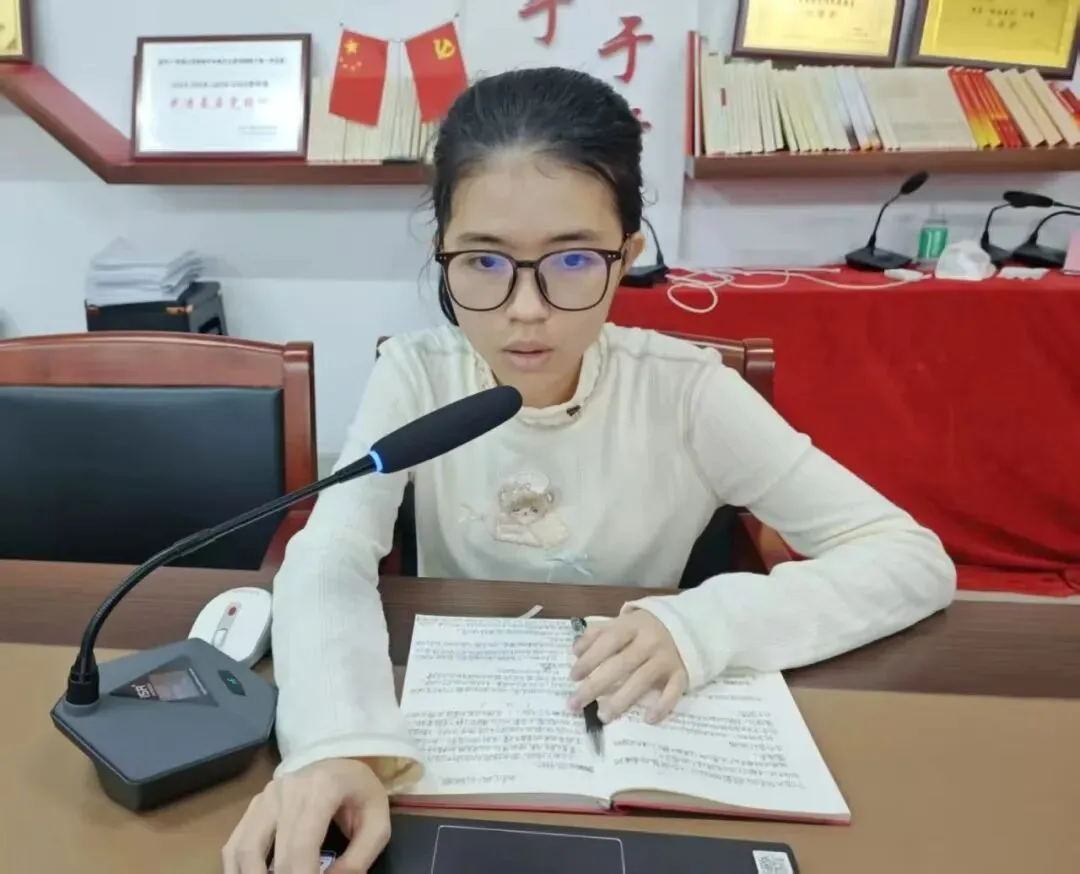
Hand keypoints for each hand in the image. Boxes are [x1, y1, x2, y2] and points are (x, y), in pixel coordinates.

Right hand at [223, 757, 389, 873]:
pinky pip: (235, 843)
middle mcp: (287, 791)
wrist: (339, 759)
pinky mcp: (253, 805)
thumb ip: (360, 856)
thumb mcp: (377, 820)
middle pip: (273, 854)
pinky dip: (237, 869)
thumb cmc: (359, 791)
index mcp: (322, 790)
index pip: (301, 848)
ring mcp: (265, 797)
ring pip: (243, 850)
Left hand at [568, 610, 687, 724]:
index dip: (590, 659)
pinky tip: (648, 719)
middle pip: (621, 664)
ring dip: (621, 699)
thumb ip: (597, 633)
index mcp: (632, 626)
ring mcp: (666, 658)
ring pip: (642, 680)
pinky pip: (673, 691)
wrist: (689, 624)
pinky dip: (662, 706)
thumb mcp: (622, 623)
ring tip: (603, 716)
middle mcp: (649, 641)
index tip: (573, 677)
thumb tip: (575, 652)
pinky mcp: (682, 673)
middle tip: (576, 705)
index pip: (608, 642)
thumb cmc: (646, 628)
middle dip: (596, 686)